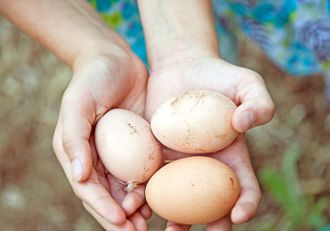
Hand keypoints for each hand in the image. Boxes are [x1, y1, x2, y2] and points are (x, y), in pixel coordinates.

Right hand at [53, 44, 150, 230]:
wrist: (116, 59)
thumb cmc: (93, 78)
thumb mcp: (77, 102)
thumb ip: (74, 138)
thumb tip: (78, 176)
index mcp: (77, 152)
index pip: (87, 187)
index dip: (102, 206)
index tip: (120, 221)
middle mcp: (97, 158)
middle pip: (107, 196)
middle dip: (120, 218)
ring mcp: (119, 154)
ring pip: (126, 190)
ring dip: (136, 210)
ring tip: (150, 224)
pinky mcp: (139, 146)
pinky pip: (143, 172)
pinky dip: (150, 189)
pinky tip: (162, 199)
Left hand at [145, 54, 274, 229]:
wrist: (182, 66)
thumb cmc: (218, 74)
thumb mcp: (247, 83)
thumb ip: (258, 102)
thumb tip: (244, 124)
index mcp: (231, 156)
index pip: (244, 187)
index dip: (246, 204)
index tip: (238, 216)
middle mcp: (205, 165)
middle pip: (210, 203)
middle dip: (208, 223)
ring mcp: (179, 162)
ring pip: (179, 198)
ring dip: (174, 217)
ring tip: (167, 227)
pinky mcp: (156, 153)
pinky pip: (153, 177)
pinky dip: (148, 193)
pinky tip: (139, 200)